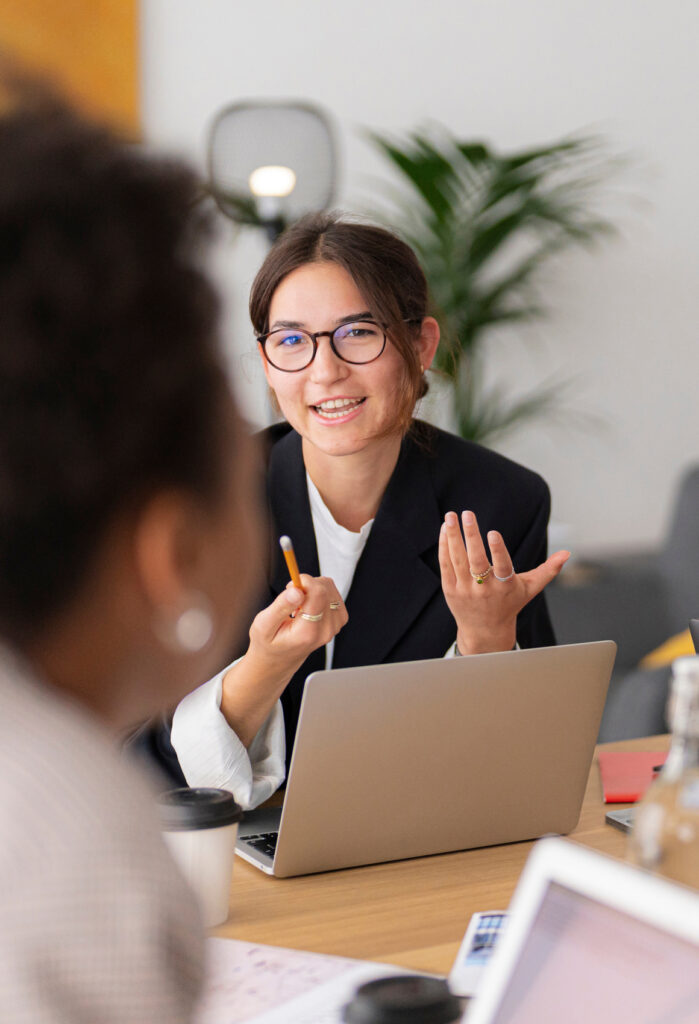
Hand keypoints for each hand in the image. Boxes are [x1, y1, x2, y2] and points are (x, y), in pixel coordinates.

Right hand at [247, 574, 347, 677]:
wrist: (280, 659)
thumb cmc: (269, 642)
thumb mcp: (264, 625)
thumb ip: (281, 606)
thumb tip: (297, 590)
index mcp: (308, 632)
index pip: (318, 594)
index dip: (305, 581)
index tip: (291, 586)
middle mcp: (326, 630)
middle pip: (325, 588)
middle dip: (306, 584)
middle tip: (291, 597)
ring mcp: (335, 626)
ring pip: (330, 588)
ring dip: (313, 588)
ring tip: (298, 603)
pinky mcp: (339, 620)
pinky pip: (333, 593)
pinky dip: (319, 593)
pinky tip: (308, 604)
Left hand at [438, 510, 568, 655]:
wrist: (485, 631)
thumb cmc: (509, 604)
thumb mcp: (530, 589)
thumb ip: (548, 570)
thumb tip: (567, 553)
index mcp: (505, 586)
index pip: (502, 567)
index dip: (498, 550)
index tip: (493, 532)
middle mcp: (484, 589)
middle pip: (476, 560)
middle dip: (470, 536)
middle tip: (466, 514)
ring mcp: (465, 589)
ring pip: (457, 559)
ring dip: (453, 536)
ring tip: (451, 516)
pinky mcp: (450, 589)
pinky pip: (446, 564)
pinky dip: (445, 546)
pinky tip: (445, 529)